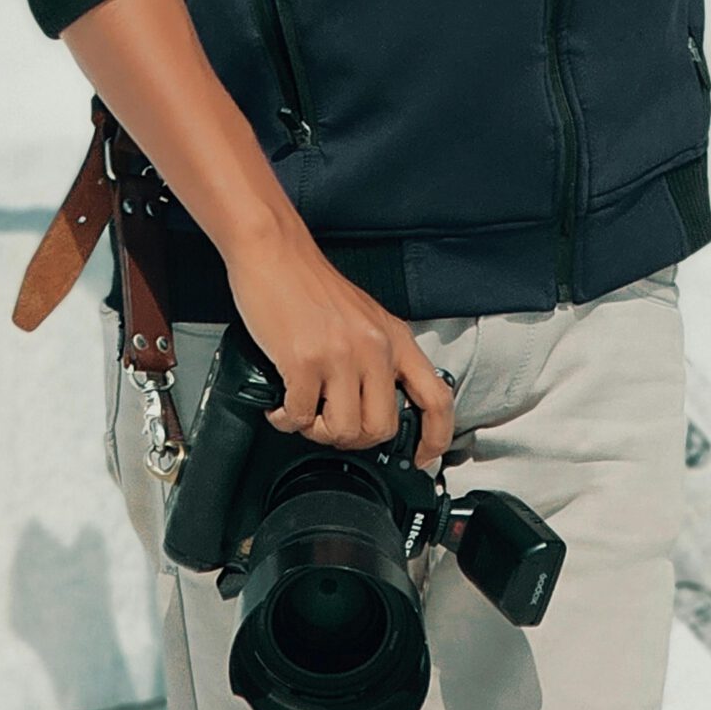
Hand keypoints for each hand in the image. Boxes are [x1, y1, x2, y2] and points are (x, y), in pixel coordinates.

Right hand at [225, 228, 457, 472]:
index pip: (436, 398)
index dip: (435, 438)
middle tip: (328, 422)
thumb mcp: (363, 317)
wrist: (274, 252)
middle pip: (380, 428)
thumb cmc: (310, 284)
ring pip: (342, 431)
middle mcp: (375, 347)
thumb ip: (377, 357)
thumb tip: (375, 406)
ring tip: (302, 409)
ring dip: (316, 430)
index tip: (421, 457)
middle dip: (350, 437)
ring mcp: (341, 355)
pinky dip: (286, 418)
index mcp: (394, 338)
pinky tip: (280, 402)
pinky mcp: (306, 360)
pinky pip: (300, 417)